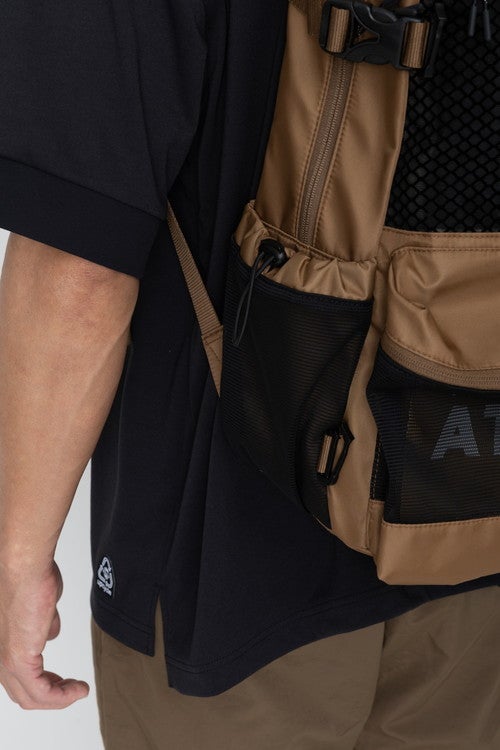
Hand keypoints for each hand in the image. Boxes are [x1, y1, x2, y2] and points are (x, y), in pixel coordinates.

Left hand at [0, 559, 89, 708]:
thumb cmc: (30, 574)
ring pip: (30, 696)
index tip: (61, 678)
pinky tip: (77, 689)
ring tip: (78, 690)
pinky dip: (61, 696)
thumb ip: (44, 620)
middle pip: (21, 691)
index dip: (41, 680)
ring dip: (58, 697)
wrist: (23, 566)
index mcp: (0, 642)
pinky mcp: (18, 659)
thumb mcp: (41, 603)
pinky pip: (41, 691)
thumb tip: (49, 631)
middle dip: (50, 693)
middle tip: (69, 689)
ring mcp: (4, 659)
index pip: (16, 675)